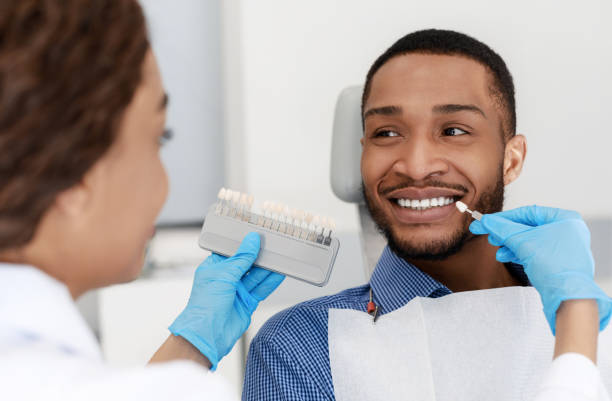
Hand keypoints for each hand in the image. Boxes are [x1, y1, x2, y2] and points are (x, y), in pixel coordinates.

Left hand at [169, 232, 284, 369]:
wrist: (208, 334)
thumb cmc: (205, 304)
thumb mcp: (224, 274)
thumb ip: (241, 258)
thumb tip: (252, 240)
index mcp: (214, 267)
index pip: (232, 251)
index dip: (244, 243)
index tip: (257, 235)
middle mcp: (226, 278)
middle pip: (247, 263)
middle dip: (259, 255)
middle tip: (273, 245)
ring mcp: (237, 291)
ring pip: (256, 276)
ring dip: (268, 268)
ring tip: (280, 257)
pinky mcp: (247, 303)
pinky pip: (261, 289)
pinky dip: (271, 282)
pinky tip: (279, 274)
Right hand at [469, 205, 611, 333]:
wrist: (568, 297)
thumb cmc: (555, 266)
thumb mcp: (523, 242)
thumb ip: (502, 229)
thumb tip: (486, 221)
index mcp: (564, 219)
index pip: (528, 212)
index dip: (504, 217)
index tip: (487, 221)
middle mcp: (566, 231)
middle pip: (527, 227)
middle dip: (506, 233)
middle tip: (490, 236)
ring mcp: (563, 247)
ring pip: (529, 241)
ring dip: (510, 245)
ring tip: (497, 249)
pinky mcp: (557, 261)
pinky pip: (534, 252)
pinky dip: (519, 253)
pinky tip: (505, 256)